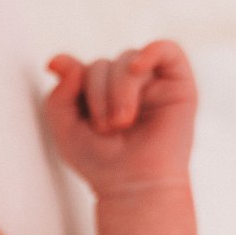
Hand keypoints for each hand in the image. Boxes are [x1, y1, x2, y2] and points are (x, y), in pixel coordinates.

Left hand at [43, 40, 196, 196]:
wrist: (134, 185)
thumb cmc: (100, 162)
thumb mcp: (65, 130)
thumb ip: (57, 95)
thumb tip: (59, 60)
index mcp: (99, 92)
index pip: (82, 69)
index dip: (75, 80)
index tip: (74, 101)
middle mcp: (124, 84)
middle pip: (102, 64)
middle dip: (98, 95)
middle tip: (106, 129)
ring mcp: (152, 82)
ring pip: (127, 61)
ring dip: (120, 90)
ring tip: (122, 122)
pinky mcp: (178, 84)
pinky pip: (167, 49)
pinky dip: (150, 52)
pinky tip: (137, 69)